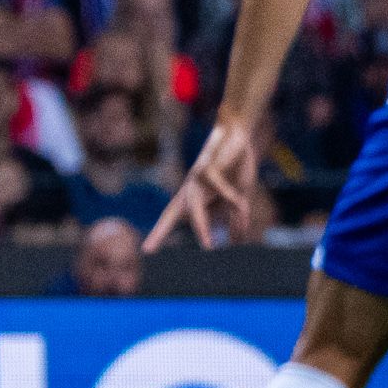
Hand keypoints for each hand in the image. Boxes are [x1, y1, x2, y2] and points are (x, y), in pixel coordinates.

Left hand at [147, 118, 257, 251]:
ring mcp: (196, 178)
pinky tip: (240, 201)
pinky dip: (231, 197)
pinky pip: (218, 188)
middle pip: (172, 213)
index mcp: (194, 196)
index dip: (160, 233)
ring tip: (208, 247)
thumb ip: (235, 216)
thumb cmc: (235, 166)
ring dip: (201, 227)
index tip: (146, 250)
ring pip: (194, 206)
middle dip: (160, 231)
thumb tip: (238, 240)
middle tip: (146, 251)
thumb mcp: (238, 197)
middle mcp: (190, 189)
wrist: (238, 136)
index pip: (173, 217)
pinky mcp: (207, 167)